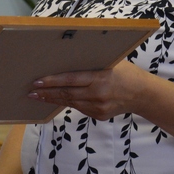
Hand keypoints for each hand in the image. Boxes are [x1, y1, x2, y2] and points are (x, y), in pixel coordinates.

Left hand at [27, 60, 143, 119]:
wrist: (142, 94)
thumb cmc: (125, 72)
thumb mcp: (110, 61)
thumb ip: (90, 62)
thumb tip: (66, 57)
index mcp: (100, 78)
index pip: (70, 80)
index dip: (52, 82)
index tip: (37, 82)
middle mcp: (98, 95)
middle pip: (66, 94)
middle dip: (46, 94)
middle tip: (30, 93)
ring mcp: (98, 108)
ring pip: (70, 103)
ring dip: (53, 100)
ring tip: (38, 97)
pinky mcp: (99, 116)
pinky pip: (79, 108)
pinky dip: (67, 103)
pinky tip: (56, 100)